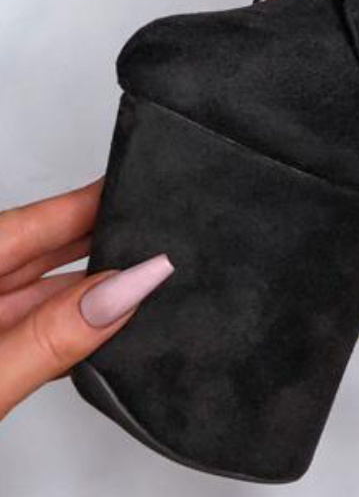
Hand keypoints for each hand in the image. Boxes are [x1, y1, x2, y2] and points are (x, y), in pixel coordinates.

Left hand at [0, 179, 172, 420]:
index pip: (32, 222)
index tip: (142, 187)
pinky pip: (34, 333)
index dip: (89, 203)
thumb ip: (51, 336)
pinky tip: (110, 333)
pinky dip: (71, 332)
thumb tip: (123, 290)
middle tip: (162, 235)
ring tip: (151, 285)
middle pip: (42, 254)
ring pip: (42, 298)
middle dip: (102, 246)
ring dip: (92, 297)